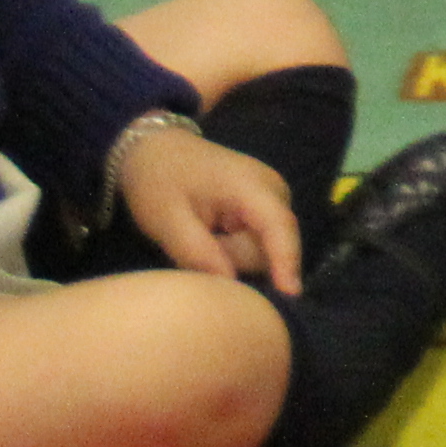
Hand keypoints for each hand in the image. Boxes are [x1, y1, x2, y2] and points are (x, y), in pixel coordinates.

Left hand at [113, 120, 300, 292]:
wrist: (154, 149)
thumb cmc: (158, 181)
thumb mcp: (167, 220)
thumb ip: (198, 253)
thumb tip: (231, 286)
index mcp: (251, 186)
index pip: (279, 227)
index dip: (286, 262)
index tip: (291, 297)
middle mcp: (273, 189)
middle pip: (269, 244)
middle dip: (234, 259)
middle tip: (193, 246)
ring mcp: (271, 194)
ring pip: (264, 246)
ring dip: (231, 254)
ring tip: (199, 237)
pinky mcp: (264, 203)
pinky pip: (258, 239)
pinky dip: (233, 247)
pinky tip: (211, 235)